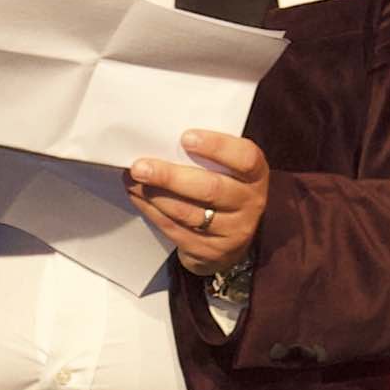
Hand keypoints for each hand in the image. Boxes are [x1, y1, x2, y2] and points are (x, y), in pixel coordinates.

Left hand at [130, 124, 267, 277]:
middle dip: (170, 176)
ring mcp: (232, 231)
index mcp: (256, 175)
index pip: (245, 159)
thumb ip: (207, 156)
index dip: (217, 147)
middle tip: (140, 166)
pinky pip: (175, 229)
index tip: (185, 138)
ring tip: (133, 179)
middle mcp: (249, 203)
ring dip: (155, 195)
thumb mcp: (228, 170)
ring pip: (187, 212)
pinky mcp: (209, 251)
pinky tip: (138, 196)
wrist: (230, 238)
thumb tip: (162, 140)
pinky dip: (152, 211)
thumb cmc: (224, 189)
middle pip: (210, 189)